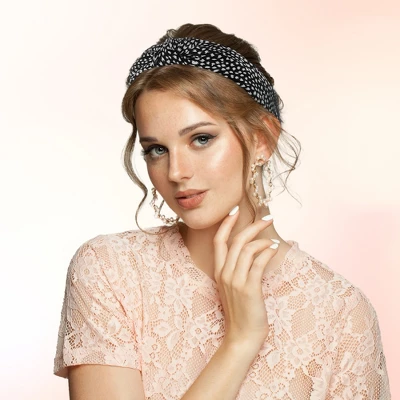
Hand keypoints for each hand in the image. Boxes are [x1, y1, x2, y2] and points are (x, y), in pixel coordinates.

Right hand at [213, 207, 278, 346]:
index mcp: (219, 272)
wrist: (242, 336)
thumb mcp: (233, 287)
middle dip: (253, 226)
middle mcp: (225, 274)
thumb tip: (253, 250)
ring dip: (263, 239)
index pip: (218, 241)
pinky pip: (258, 263)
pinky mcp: (249, 288)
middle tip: (267, 218)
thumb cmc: (241, 311)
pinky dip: (267, 252)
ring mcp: (235, 281)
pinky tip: (274, 249)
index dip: (226, 224)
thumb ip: (238, 269)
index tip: (235, 210)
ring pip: (247, 249)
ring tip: (273, 239)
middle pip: (236, 241)